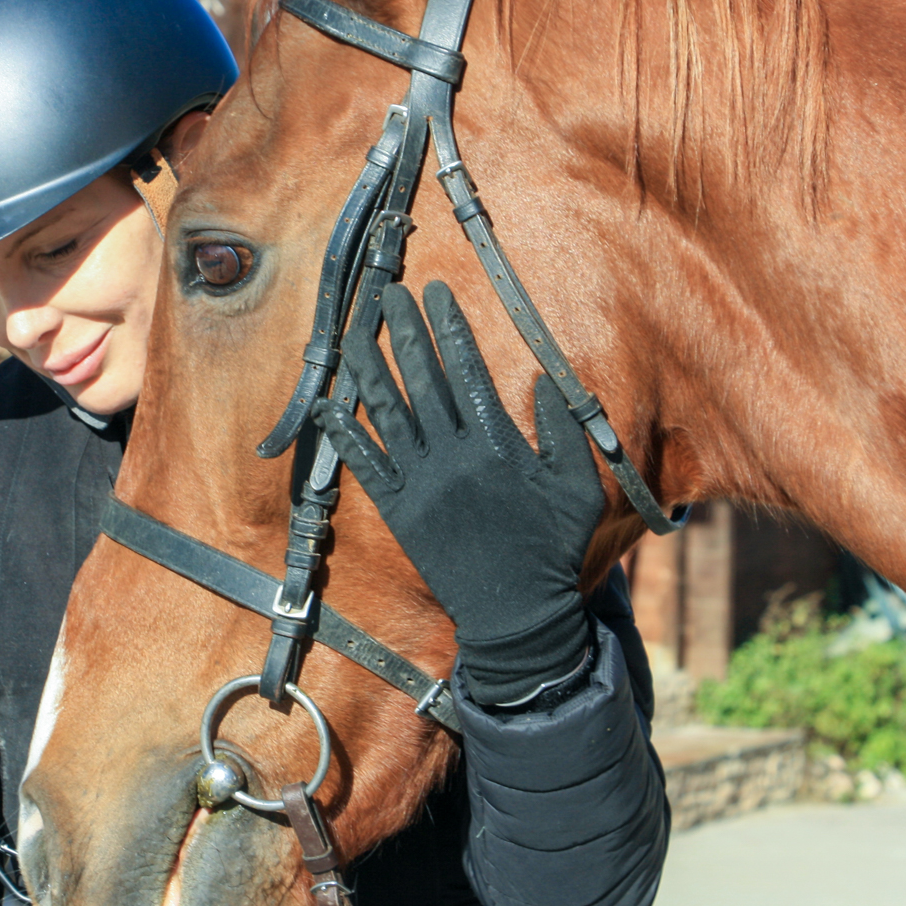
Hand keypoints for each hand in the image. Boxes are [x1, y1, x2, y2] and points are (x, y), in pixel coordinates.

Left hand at [312, 281, 605, 706]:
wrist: (516, 612)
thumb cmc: (553, 547)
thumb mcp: (578, 487)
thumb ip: (565, 432)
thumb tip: (548, 380)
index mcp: (496, 444)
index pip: (467, 370)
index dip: (450, 327)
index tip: (438, 293)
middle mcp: (453, 456)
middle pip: (422, 380)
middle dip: (404, 332)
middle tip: (390, 294)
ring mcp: (421, 483)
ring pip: (388, 414)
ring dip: (369, 369)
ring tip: (354, 332)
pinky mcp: (399, 511)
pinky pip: (367, 466)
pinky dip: (345, 436)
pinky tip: (326, 406)